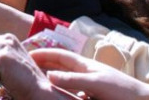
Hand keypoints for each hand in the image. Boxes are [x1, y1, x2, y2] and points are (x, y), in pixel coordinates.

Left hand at [0, 34, 57, 99]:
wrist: (37, 89)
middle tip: (7, 72)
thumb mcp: (3, 62)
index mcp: (7, 38)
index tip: (6, 67)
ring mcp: (4, 47)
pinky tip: (9, 78)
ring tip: (8, 75)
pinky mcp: (1, 57)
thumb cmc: (22, 78)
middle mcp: (6, 39)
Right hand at [31, 49, 148, 99]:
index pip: (59, 55)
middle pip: (60, 66)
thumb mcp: (95, 84)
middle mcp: (86, 73)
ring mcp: (89, 85)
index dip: (43, 53)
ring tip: (37, 82)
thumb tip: (48, 76)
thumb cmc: (122, 92)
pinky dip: (63, 92)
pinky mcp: (93, 96)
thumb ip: (72, 80)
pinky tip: (57, 97)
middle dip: (44, 64)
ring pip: (66, 80)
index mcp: (85, 65)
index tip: (27, 53)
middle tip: (27, 66)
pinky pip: (73, 92)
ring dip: (52, 79)